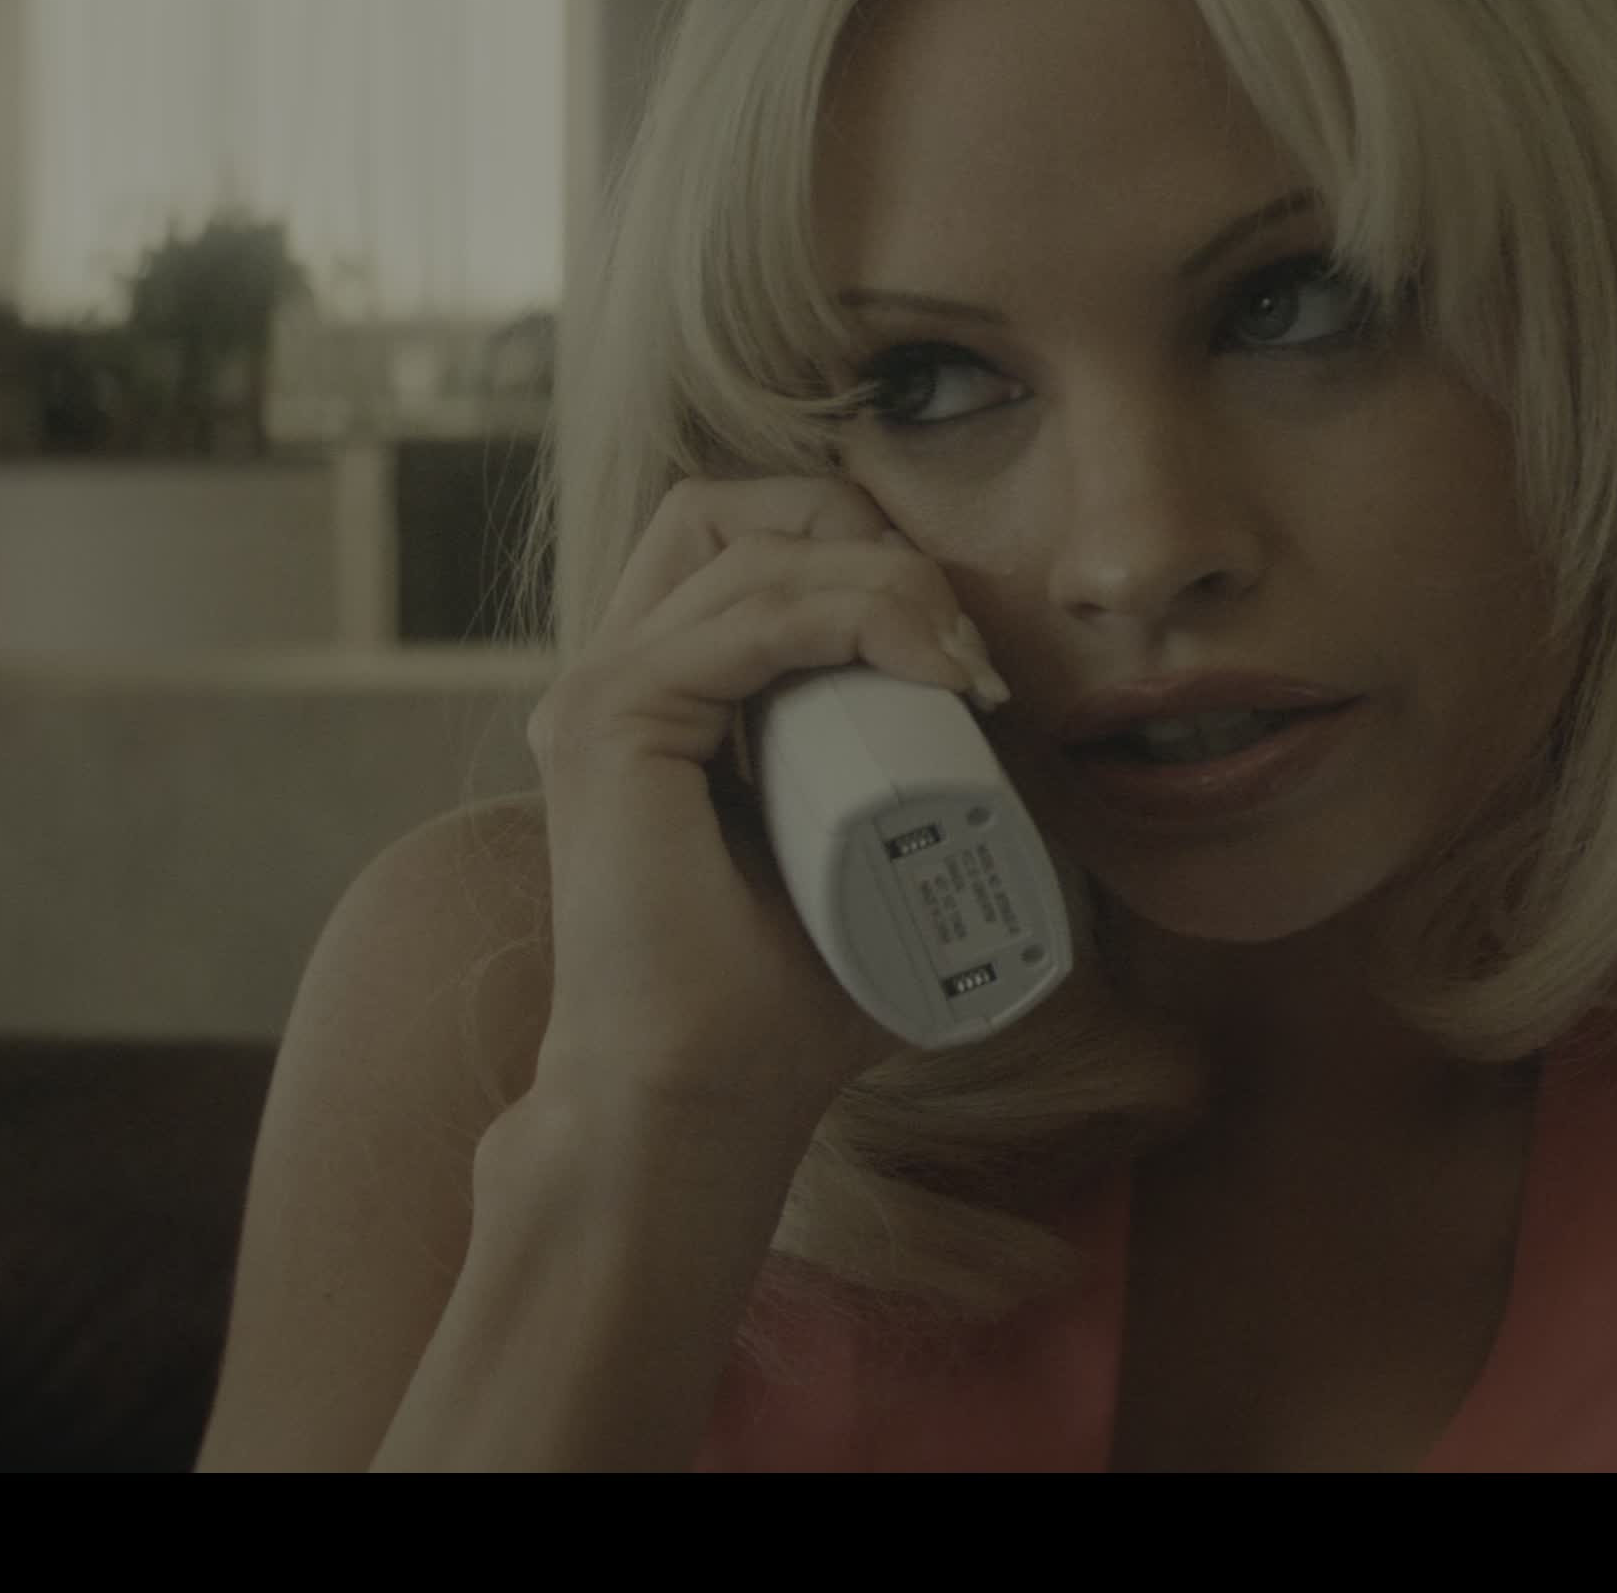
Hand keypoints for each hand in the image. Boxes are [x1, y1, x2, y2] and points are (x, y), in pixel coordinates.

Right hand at [519, 476, 1008, 1118]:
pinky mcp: (606, 721)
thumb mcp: (871, 858)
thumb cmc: (784, 1007)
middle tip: (962, 642)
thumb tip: (1014, 728)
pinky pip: (745, 615)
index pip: (756, 545)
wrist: (697, 1106)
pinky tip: (926, 667)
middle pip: (737, 509)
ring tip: (961, 670)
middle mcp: (620, 677)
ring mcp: (602, 692)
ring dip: (883, 581)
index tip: (967, 653)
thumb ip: (908, 783)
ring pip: (750, 547)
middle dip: (866, 536)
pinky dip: (850, 613)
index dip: (865, 556)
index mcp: (668, 698)